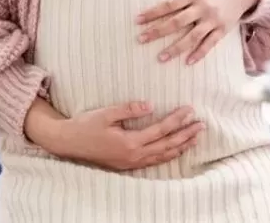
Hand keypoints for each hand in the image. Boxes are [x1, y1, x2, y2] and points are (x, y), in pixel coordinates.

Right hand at [26, 99, 204, 170]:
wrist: (67, 143)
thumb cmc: (86, 125)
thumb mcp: (106, 113)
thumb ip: (129, 109)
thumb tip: (150, 105)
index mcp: (129, 142)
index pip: (161, 130)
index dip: (177, 120)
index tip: (190, 110)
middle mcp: (133, 155)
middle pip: (167, 145)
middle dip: (186, 135)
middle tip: (202, 125)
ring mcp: (131, 162)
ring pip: (162, 156)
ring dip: (180, 147)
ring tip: (195, 138)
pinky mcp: (127, 164)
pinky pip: (153, 162)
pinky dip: (168, 156)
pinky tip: (176, 150)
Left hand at [136, 0, 260, 64]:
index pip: (169, 5)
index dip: (153, 12)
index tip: (138, 20)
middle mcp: (203, 8)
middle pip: (176, 22)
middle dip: (157, 32)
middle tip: (140, 39)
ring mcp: (213, 20)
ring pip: (192, 37)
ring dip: (175, 48)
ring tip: (160, 58)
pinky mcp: (222, 30)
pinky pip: (210, 44)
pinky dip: (199, 53)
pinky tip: (187, 62)